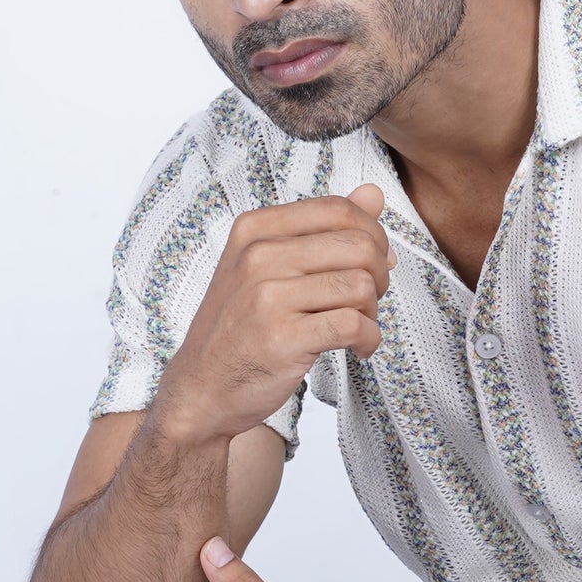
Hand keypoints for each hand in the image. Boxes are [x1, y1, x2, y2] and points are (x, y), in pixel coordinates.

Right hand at [151, 185, 392, 447]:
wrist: (202, 387)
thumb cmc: (241, 326)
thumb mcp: (269, 266)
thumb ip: (322, 229)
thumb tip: (374, 194)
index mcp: (255, 229)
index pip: (338, 210)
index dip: (371, 234)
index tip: (372, 263)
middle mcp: (258, 256)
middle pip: (358, 246)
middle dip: (379, 275)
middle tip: (368, 300)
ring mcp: (267, 298)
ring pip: (360, 286)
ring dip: (373, 311)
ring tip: (358, 326)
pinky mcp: (282, 338)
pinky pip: (353, 325)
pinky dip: (369, 339)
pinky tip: (359, 348)